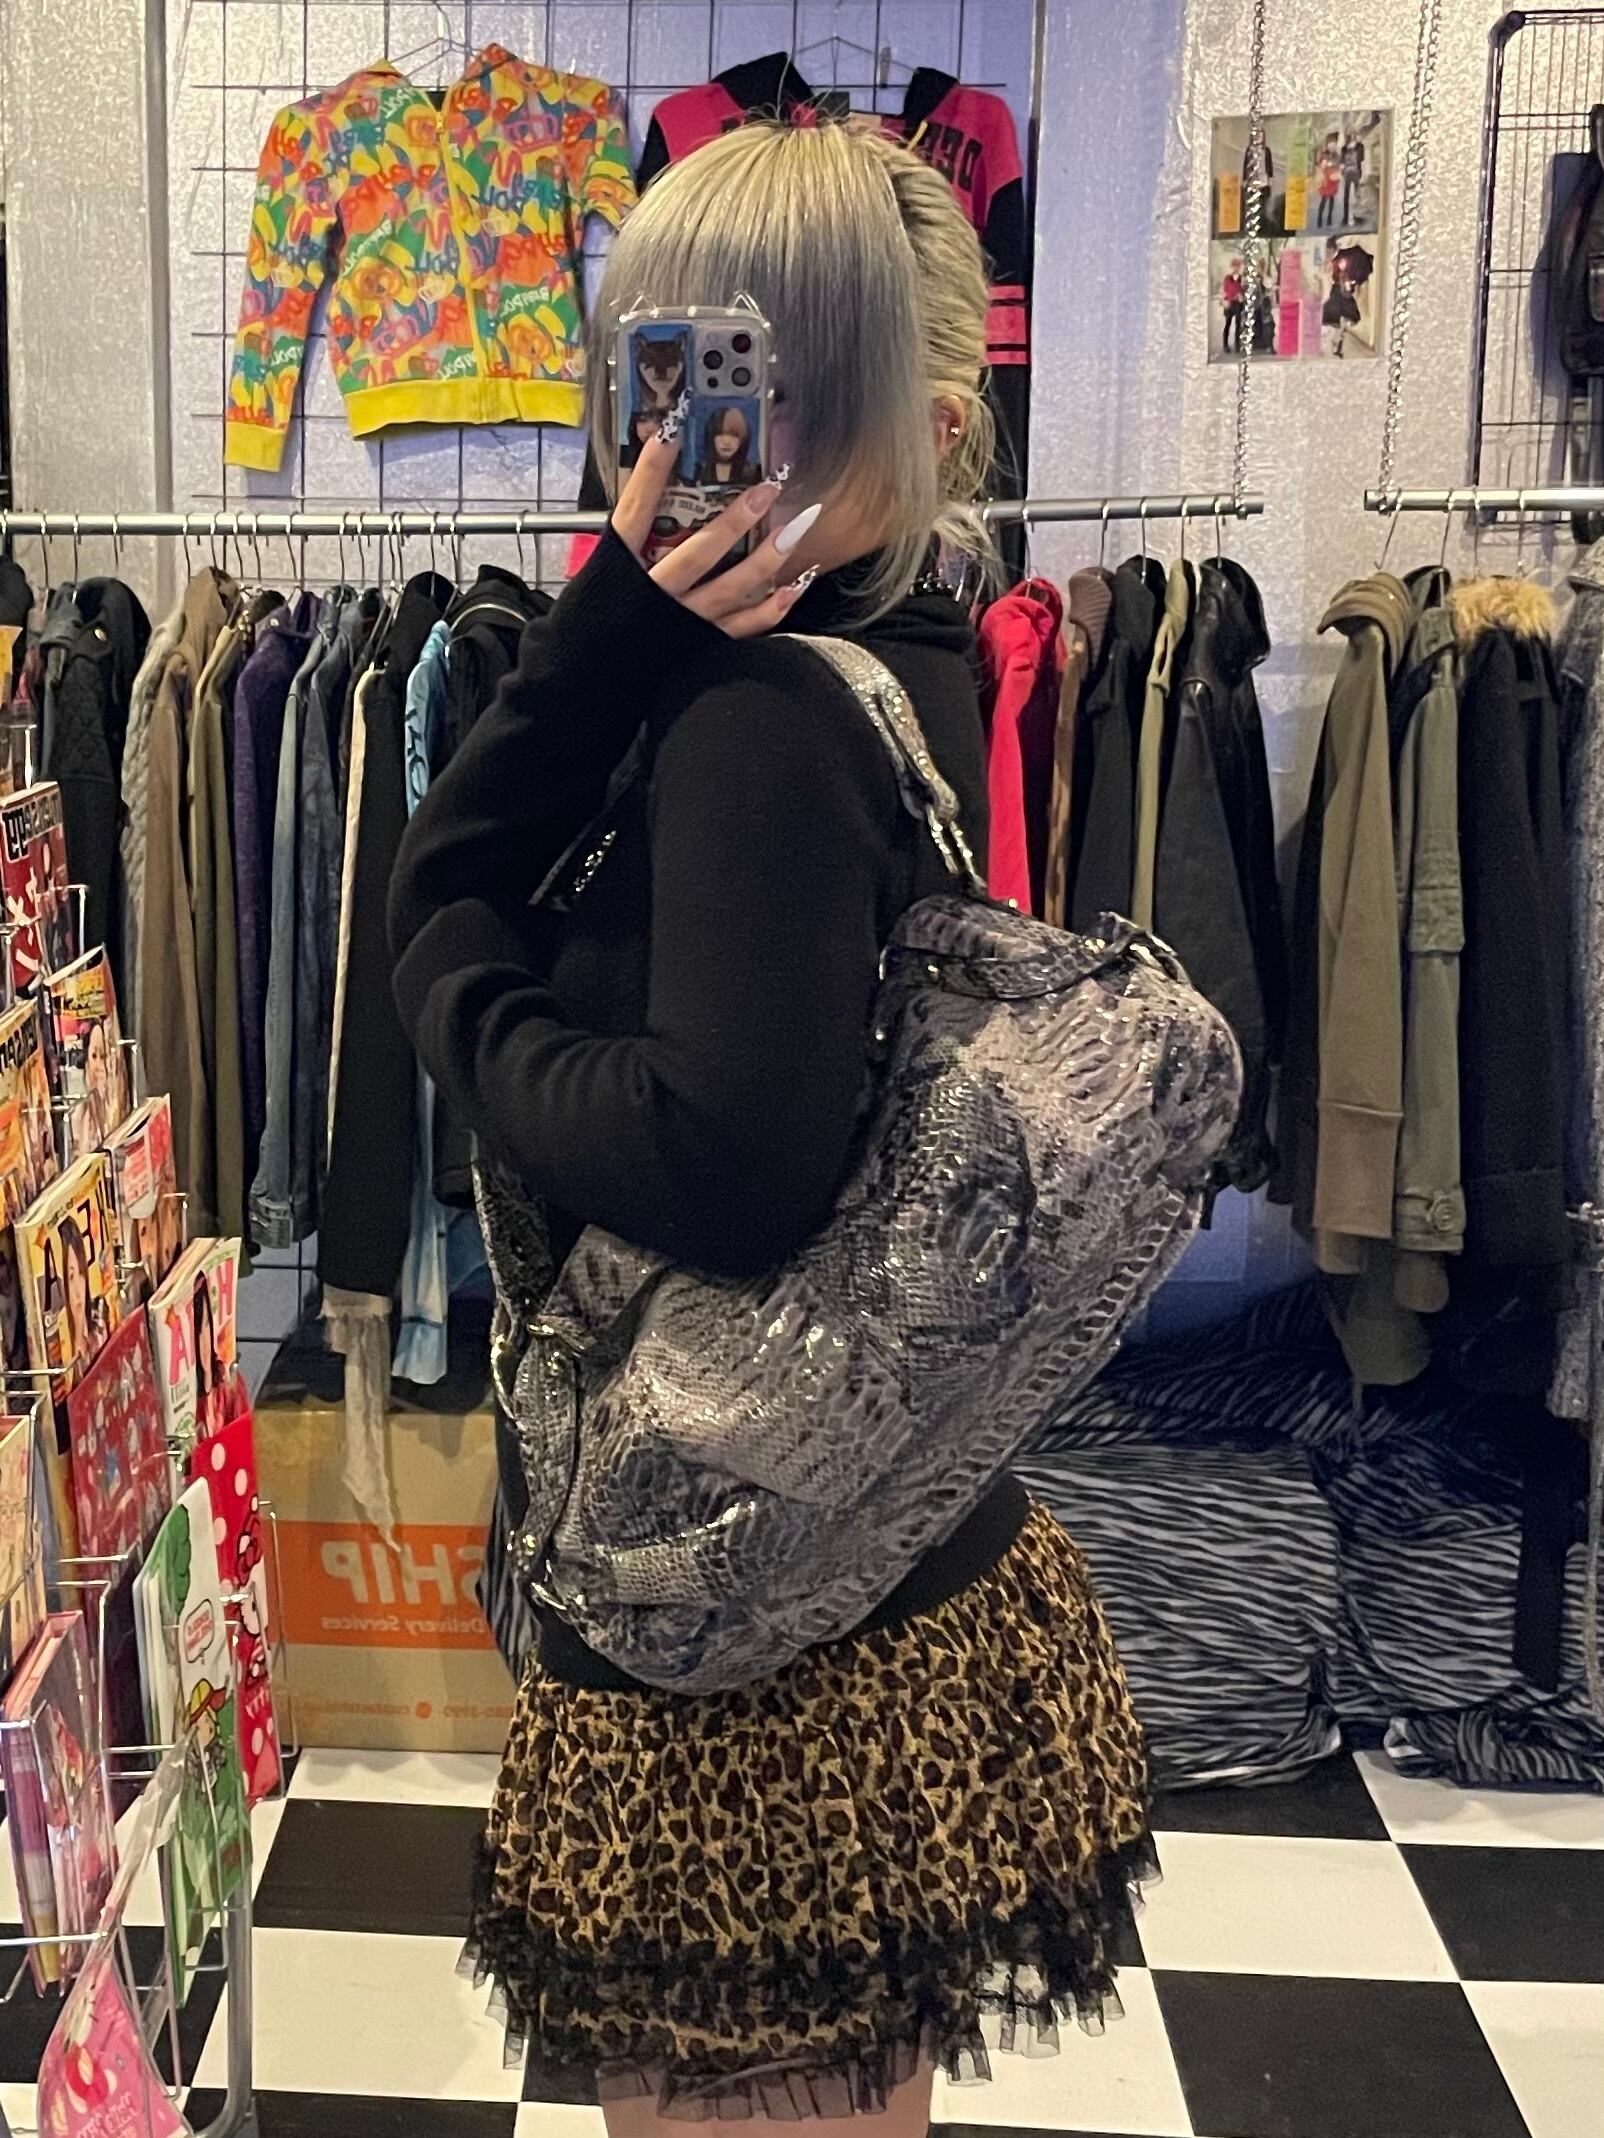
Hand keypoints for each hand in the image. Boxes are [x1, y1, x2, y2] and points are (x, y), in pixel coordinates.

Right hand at [610, 431, 818, 639]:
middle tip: (767, 488)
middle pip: (698, 552)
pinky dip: (772, 608)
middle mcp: (655, 594)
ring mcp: (681, 621)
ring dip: (768, 559)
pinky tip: (796, 585)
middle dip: (735, 520)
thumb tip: (659, 488)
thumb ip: (630, 536)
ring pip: (731, 589)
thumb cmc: (596, 616)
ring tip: (796, 529)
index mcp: (620, 568)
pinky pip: (743, 627)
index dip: (651, 472)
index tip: (670, 431)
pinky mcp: (699, 644)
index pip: (635, 510)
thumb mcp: (602, 570)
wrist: (587, 673)